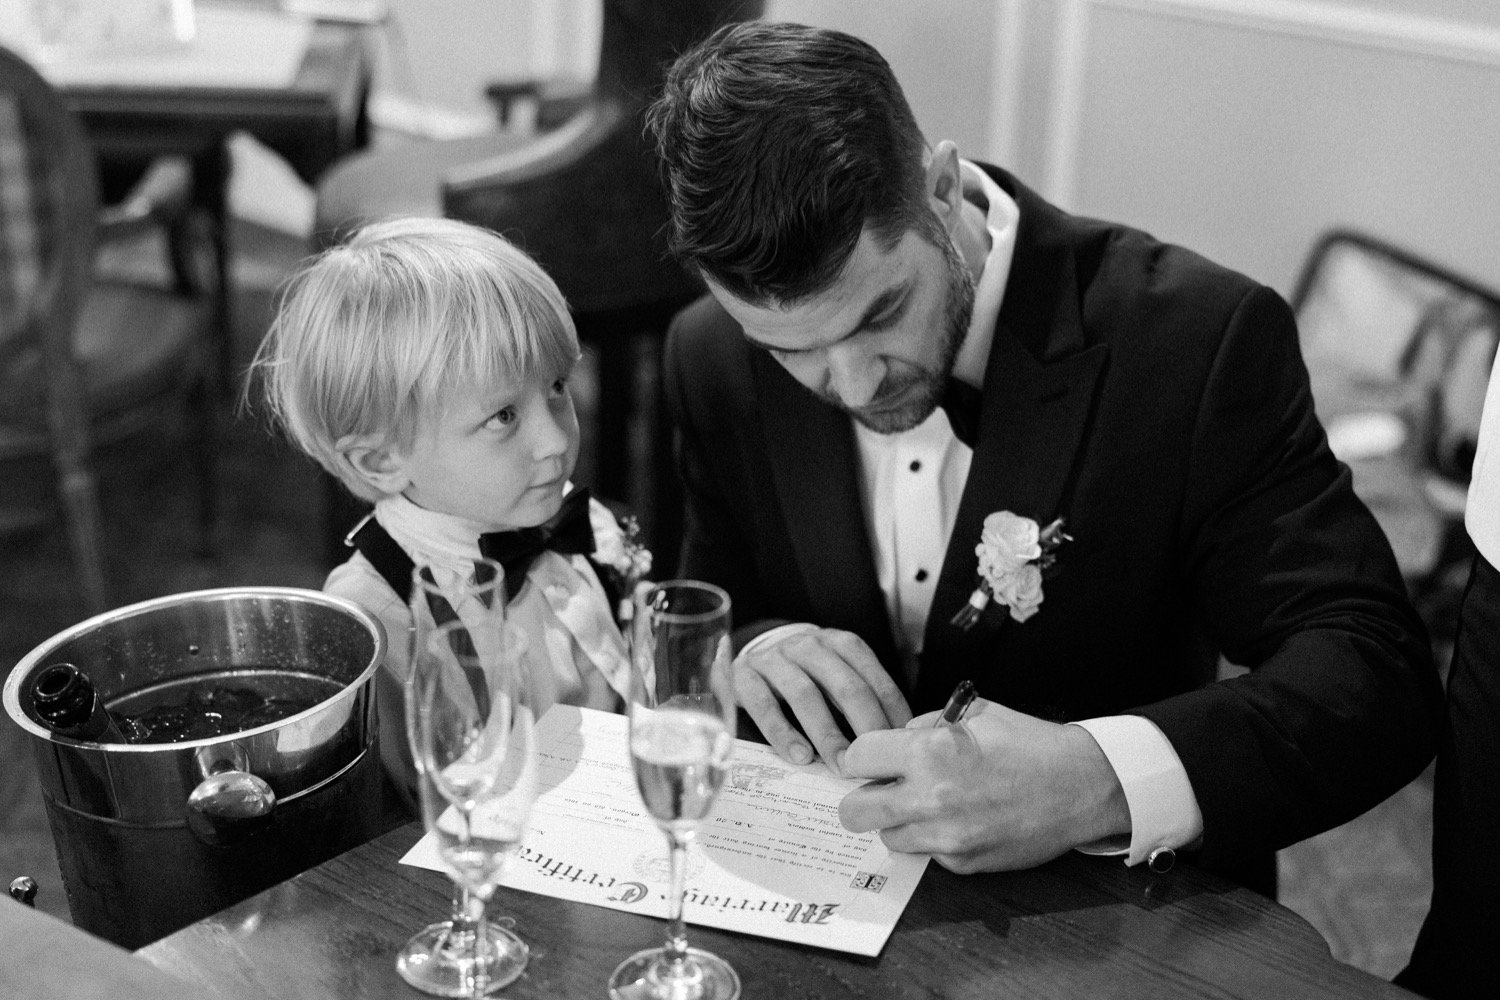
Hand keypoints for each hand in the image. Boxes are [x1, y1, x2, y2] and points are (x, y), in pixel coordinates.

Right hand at [736, 628, 911, 772]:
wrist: (754, 656)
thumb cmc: (807, 675)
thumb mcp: (836, 676)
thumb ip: (862, 698)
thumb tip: (897, 739)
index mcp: (840, 643)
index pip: (874, 679)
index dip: (890, 715)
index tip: (899, 747)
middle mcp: (809, 645)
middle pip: (844, 686)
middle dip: (863, 727)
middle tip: (872, 762)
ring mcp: (775, 658)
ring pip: (805, 695)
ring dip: (826, 734)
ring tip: (839, 765)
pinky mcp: (744, 675)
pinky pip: (765, 705)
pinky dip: (783, 733)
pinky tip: (799, 756)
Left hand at [838, 698, 1129, 872]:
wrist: (1082, 785)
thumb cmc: (1030, 744)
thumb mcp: (974, 715)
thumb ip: (926, 726)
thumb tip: (896, 741)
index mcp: (929, 753)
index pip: (856, 757)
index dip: (861, 755)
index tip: (870, 758)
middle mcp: (930, 799)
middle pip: (854, 811)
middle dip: (862, 797)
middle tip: (881, 788)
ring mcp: (946, 838)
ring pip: (888, 837)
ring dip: (898, 820)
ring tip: (926, 802)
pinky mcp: (963, 863)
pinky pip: (927, 854)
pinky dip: (933, 839)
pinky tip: (960, 819)